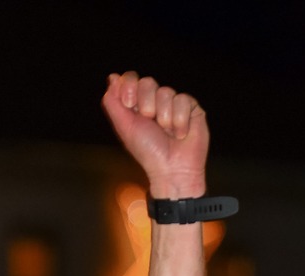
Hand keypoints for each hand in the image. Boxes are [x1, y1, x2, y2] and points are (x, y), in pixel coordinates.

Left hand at [102, 72, 208, 199]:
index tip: (129, 104)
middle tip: (149, 121)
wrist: (172, 169)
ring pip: (166, 91)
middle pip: (147, 82)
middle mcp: (155, 101)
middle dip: (146, 103)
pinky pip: (183, 100)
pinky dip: (179, 120)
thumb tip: (113, 77)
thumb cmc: (148, 151)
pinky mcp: (191, 107)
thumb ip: (114, 103)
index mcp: (136, 104)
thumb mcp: (125, 127)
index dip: (129, 86)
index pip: (131, 79)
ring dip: (163, 116)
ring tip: (167, 132)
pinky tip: (180, 134)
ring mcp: (173, 103)